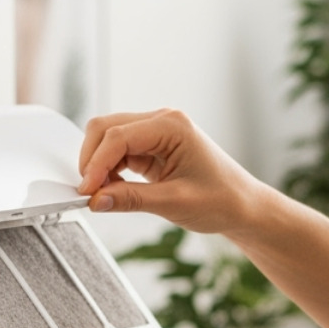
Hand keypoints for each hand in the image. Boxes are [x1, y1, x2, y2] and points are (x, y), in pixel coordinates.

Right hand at [76, 109, 266, 233]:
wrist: (242, 206)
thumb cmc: (221, 200)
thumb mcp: (174, 203)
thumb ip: (131, 199)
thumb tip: (96, 200)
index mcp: (172, 125)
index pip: (118, 136)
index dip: (96, 164)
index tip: (86, 191)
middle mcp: (162, 121)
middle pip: (107, 128)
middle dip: (92, 159)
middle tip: (89, 193)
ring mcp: (156, 132)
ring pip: (109, 138)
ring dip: (99, 164)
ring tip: (102, 194)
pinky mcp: (152, 147)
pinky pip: (119, 151)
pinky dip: (109, 168)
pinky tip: (112, 188)